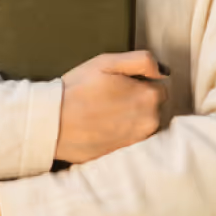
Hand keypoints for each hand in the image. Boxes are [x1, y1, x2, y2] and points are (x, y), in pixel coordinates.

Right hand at [55, 50, 168, 164]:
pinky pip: (130, 139)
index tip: (119, 83)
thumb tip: (163, 71)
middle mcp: (149, 122)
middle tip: (110, 96)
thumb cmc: (78, 88)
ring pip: (143, 124)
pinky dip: (121, 133)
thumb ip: (141, 60)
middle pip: (153, 107)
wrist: (52, 123)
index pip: (159, 87)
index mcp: (149, 97)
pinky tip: (102, 127)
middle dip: (138, 100)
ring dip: (131, 117)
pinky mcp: (124, 155)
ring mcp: (137, 142)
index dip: (139, 82)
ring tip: (104, 112)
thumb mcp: (107, 62)